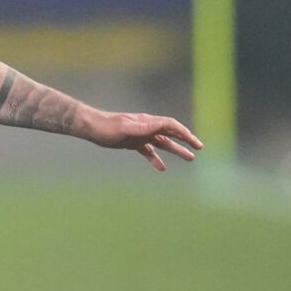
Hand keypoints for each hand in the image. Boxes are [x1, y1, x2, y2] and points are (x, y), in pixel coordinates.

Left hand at [87, 112, 202, 171]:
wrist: (91, 128)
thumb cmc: (107, 126)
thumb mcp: (125, 128)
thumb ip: (143, 128)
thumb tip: (161, 125)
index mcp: (147, 122)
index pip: (171, 125)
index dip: (184, 133)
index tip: (194, 142)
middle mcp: (146, 127)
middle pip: (170, 134)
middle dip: (186, 140)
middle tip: (199, 148)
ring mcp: (140, 135)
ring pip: (162, 143)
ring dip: (175, 150)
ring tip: (190, 158)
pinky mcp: (133, 143)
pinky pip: (148, 151)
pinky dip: (155, 159)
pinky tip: (162, 168)